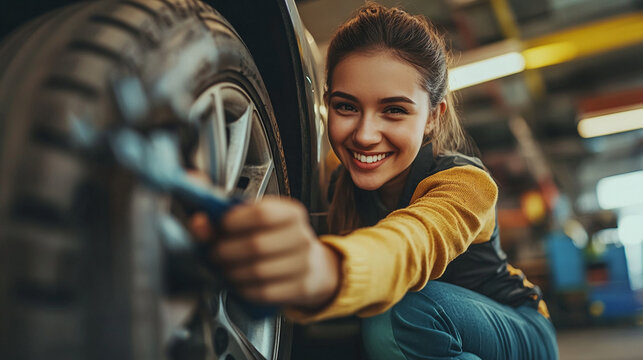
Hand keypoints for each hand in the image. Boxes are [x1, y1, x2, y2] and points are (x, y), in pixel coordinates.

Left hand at [190, 196, 340, 309]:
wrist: (310, 266)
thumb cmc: (276, 240)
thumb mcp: (255, 223)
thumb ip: (222, 220)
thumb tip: (198, 223)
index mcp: (291, 212)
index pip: (262, 213)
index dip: (235, 222)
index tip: (220, 227)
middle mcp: (301, 236)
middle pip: (257, 245)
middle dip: (226, 252)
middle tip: (214, 254)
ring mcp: (305, 263)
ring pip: (259, 271)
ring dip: (233, 273)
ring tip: (224, 269)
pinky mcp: (301, 287)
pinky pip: (265, 292)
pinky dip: (244, 289)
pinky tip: (238, 283)